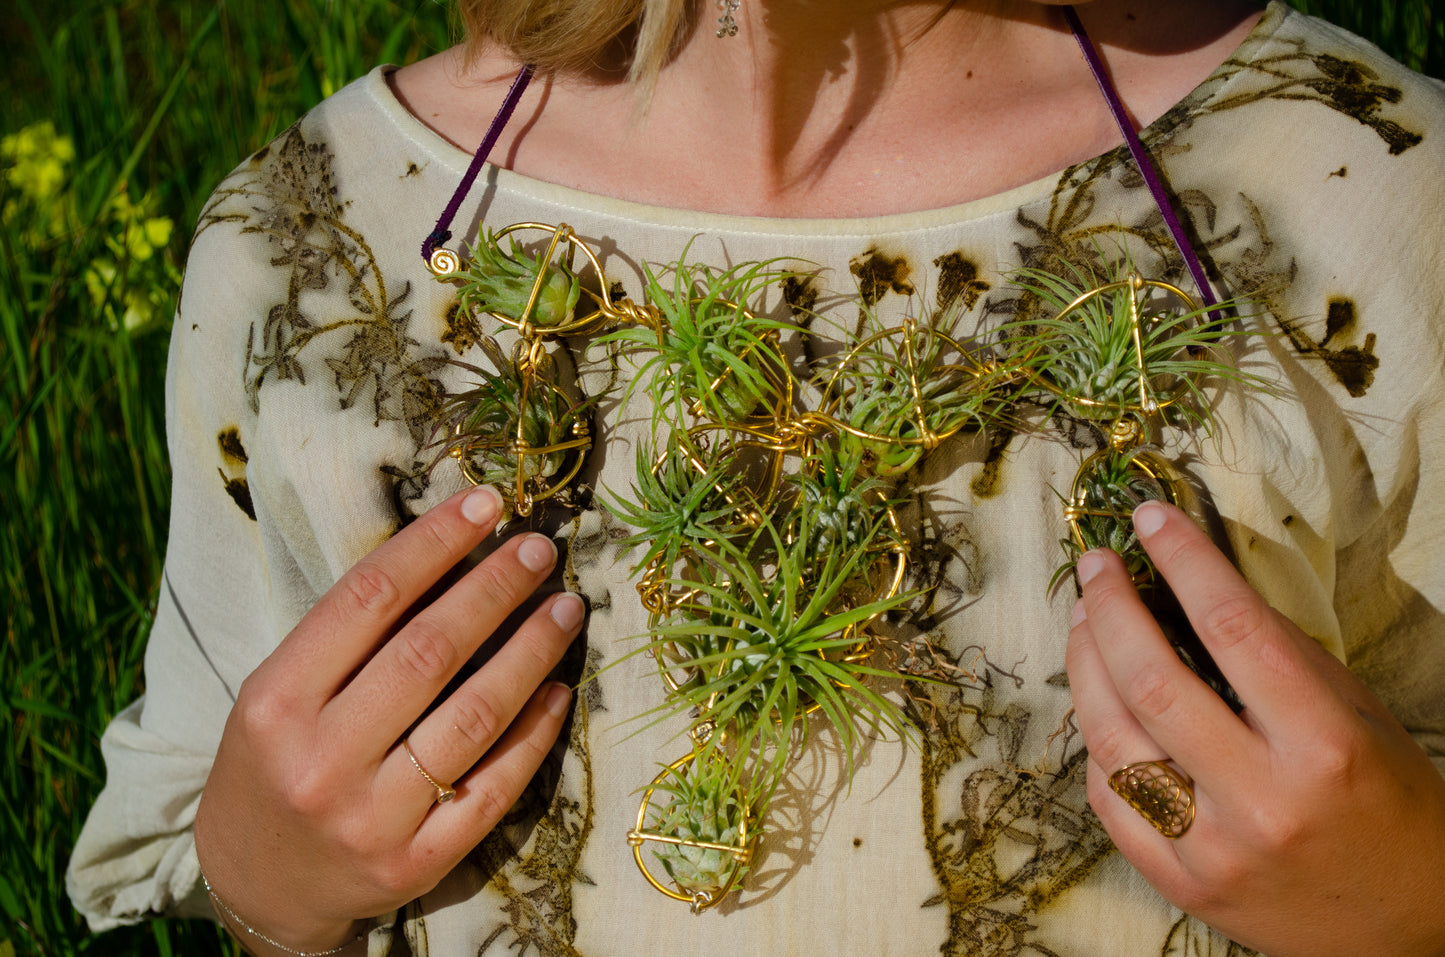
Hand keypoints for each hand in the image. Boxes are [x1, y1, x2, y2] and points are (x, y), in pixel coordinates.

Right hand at [194, 485, 582, 954]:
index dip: (434, 542)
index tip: (486, 502)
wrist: (256, 885)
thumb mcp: (281, 693)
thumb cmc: (275, 763)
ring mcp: (371, 818)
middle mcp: (321, 759)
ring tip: (565, 608)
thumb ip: (350, 636)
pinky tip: (558, 689)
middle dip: (495, 589)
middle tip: (540, 549)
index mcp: (276, 701)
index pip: (368, 598)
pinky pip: (492, 789)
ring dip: (529, 652)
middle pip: (430, 651)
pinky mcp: (415, 863)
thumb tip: (452, 553)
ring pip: (473, 718)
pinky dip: (533, 734)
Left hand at [1066, 500, 1444, 956]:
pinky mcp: (1180, 884)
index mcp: (1322, 748)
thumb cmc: (1392, 810)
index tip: (1151, 518)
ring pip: (1112, 737)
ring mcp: (1213, 848)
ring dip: (1085, 664)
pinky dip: (1098, 740)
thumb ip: (1280, 656)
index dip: (1185, 561)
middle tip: (1097, 566)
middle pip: (1151, 680)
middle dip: (1111, 607)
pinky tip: (1099, 701)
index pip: (1233, 628)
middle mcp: (1262, 799)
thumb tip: (1198, 585)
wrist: (1411, 933)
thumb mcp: (1359, 719)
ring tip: (1085, 619)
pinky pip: (1110, 799)